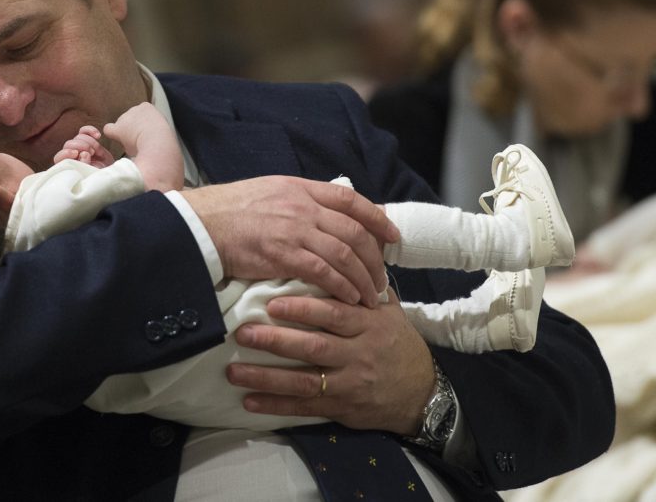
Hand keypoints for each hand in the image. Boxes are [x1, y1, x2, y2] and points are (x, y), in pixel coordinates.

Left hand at [53, 126, 114, 167]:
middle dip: (81, 146)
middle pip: (69, 144)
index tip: (76, 154)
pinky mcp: (87, 140)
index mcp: (68, 166)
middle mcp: (71, 156)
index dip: (66, 153)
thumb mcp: (92, 173)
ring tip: (97, 152)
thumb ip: (86, 165)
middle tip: (92, 152)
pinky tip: (98, 136)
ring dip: (90, 142)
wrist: (109, 172)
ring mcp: (78, 147)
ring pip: (78, 137)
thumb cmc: (99, 175)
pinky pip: (84, 130)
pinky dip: (90, 130)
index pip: (59, 157)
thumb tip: (83, 154)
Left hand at [103, 102, 183, 190]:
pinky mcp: (118, 128)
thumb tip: (150, 141)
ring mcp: (126, 117)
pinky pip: (109, 130)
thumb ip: (153, 130)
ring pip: (120, 127)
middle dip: (132, 131)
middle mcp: (135, 109)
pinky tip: (117, 142)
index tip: (146, 136)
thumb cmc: (164, 143)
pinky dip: (112, 136)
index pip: (140, 115)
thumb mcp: (162, 132)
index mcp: (148, 108)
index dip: (142, 127)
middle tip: (140, 142)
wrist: (160, 144)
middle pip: (129, 120)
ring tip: (135, 146)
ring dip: (125, 136)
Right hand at [181, 176, 398, 305]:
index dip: (377, 217)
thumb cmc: (228, 212)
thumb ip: (297, 202)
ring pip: (345, 254)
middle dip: (375, 258)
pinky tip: (348, 299)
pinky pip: (324, 272)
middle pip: (355, 231)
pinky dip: (341, 286)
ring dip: (362, 277)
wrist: (199, 225)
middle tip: (381, 279)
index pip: (351, 199)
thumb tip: (321, 216)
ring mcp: (294, 230)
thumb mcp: (268, 193)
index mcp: (301, 188)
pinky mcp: (283, 254)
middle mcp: (303, 206)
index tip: (392, 235)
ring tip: (369, 296)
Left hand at [226, 289, 431, 434]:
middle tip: (244, 331)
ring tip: (234, 370)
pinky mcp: (342, 407)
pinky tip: (249, 401)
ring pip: (304, 380)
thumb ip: (363, 286)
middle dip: (276, 340)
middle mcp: (358, 353)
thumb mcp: (389, 312)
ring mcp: (349, 383)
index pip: (334, 313)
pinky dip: (276, 405)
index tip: (272, 301)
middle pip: (314, 346)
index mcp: (369, 324)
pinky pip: (305, 407)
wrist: (421, 391)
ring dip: (266, 376)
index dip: (304, 309)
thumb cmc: (397, 344)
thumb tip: (341, 249)